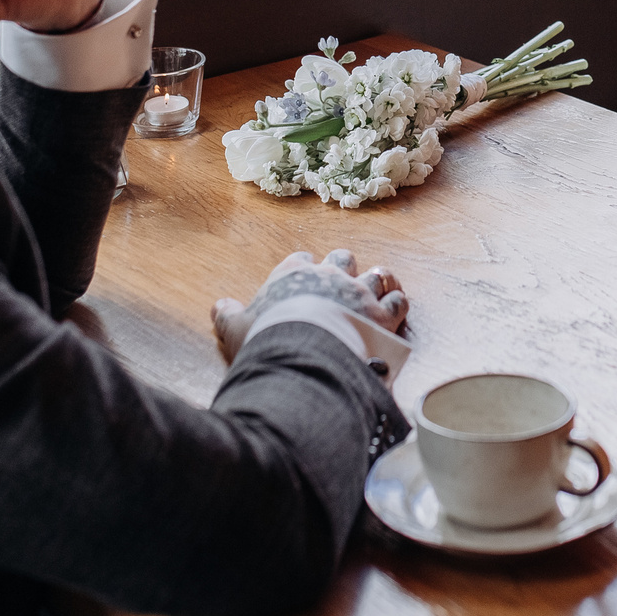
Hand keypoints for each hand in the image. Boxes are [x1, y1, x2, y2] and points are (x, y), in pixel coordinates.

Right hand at [212, 249, 409, 360]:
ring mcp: (359, 293)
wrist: (305, 356)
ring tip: (376, 287)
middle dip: (343, 268)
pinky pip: (398, 300)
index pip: (301, 260)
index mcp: (294, 274)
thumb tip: (218, 306)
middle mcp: (330, 276)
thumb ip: (228, 316)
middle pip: (342, 259)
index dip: (304, 269)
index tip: (304, 277)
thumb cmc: (267, 340)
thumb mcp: (237, 329)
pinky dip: (397, 303)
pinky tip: (395, 308)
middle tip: (342, 281)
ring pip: (375, 275)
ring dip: (376, 281)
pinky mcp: (383, 315)